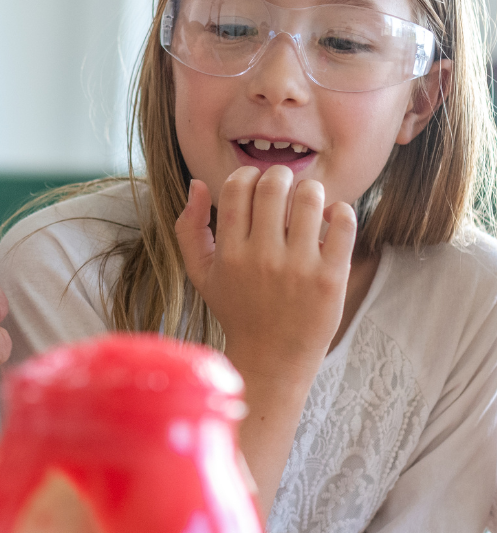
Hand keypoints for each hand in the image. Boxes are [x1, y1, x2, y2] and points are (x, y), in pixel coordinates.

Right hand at [176, 167, 355, 386]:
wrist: (272, 358)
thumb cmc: (237, 310)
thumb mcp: (201, 273)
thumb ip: (189, 228)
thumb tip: (198, 183)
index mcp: (229, 254)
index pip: (238, 188)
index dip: (247, 175)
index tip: (254, 185)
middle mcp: (262, 258)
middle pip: (274, 185)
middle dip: (280, 176)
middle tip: (284, 188)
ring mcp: (299, 268)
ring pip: (310, 196)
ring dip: (310, 190)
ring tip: (307, 204)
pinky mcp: (331, 277)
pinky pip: (343, 221)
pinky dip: (339, 210)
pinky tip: (329, 219)